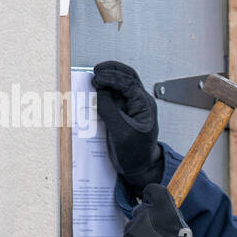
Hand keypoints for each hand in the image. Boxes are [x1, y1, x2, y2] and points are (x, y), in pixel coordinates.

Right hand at [93, 60, 162, 194]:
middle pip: (127, 76)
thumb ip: (109, 111)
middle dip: (111, 70)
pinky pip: (112, 95)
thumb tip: (98, 92)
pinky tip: (92, 92)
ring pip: (120, 83)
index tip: (97, 78)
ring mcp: (130, 105)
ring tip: (93, 79)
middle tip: (95, 71)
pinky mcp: (121, 111)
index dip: (112, 77)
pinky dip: (102, 91)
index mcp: (144, 105)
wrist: (139, 167)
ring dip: (107, 78)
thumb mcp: (121, 132)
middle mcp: (138, 102)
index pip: (128, 83)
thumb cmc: (136, 153)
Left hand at [119, 183, 185, 236]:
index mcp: (162, 209)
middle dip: (145, 218)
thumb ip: (171, 218)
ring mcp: (132, 228)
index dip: (153, 196)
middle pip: (140, 209)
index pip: (154, 190)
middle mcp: (145, 214)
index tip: (155, 203)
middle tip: (155, 232)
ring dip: (139, 234)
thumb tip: (165, 215)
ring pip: (133, 226)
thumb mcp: (183, 230)